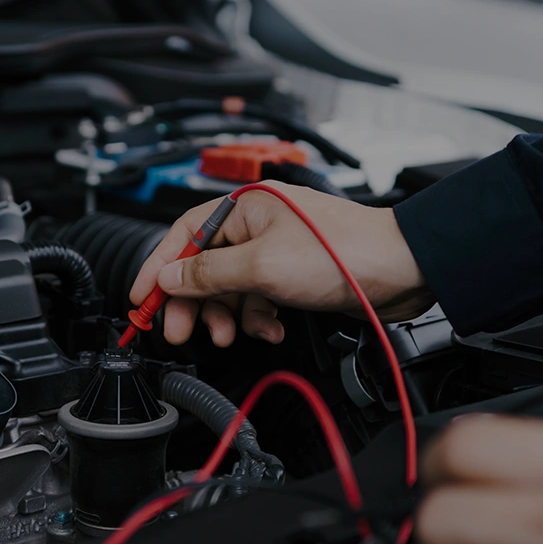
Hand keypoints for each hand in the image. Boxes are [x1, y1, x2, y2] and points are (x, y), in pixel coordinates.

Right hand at [129, 183, 433, 346]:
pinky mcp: (289, 274)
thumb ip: (207, 273)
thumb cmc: (343, 253)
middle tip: (179, 330)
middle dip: (192, 302)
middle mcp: (255, 226)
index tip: (140, 298)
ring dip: (227, 315)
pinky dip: (258, 318)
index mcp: (244, 208)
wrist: (402, 271)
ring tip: (230, 335)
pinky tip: (270, 327)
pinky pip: (256, 298)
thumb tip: (168, 278)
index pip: (183, 234)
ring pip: (229, 288)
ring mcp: (273, 251)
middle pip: (202, 266)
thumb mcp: (261, 266)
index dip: (157, 267)